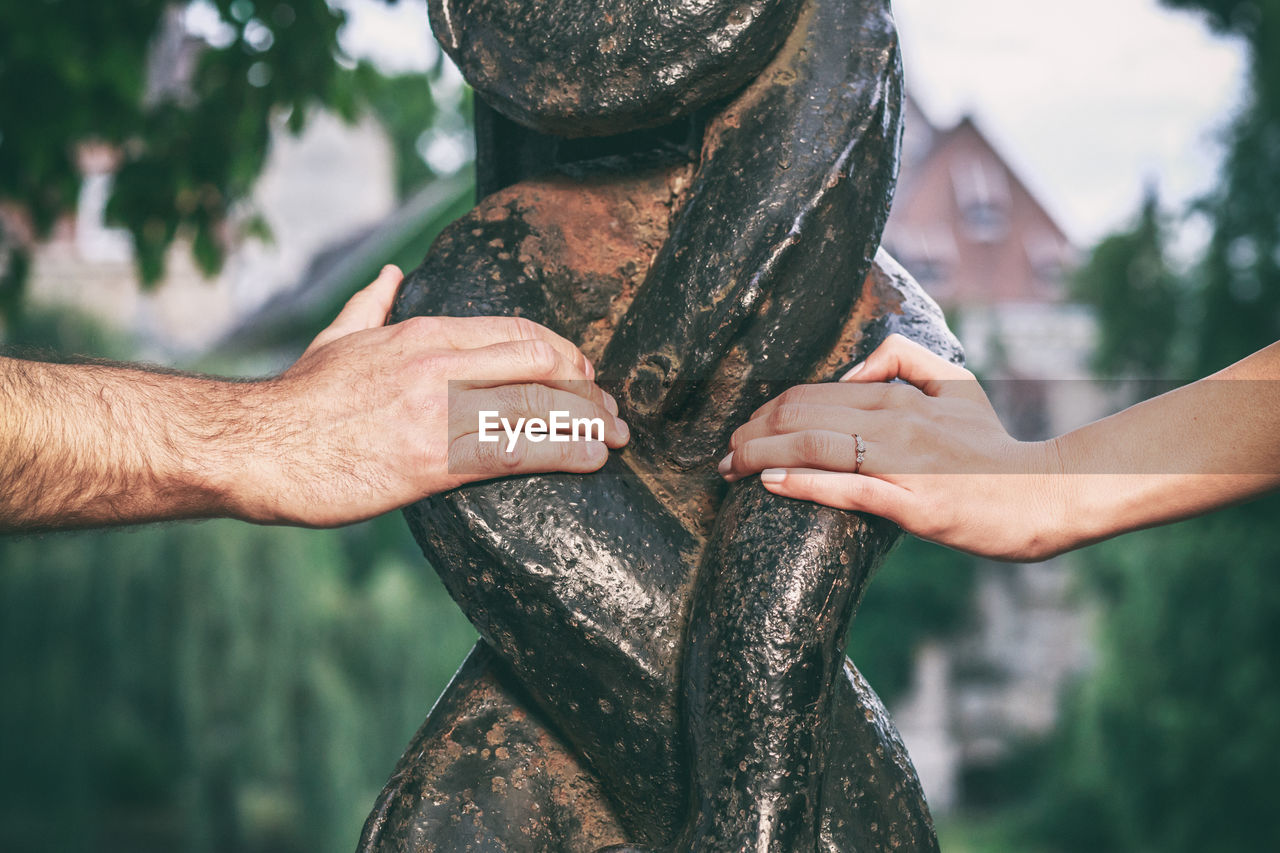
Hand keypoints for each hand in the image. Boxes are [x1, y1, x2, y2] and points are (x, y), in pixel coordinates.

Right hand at [231, 266, 628, 526]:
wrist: (259, 446)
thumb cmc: (298, 399)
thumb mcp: (337, 337)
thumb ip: (371, 304)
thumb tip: (389, 272)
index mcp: (422, 330)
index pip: (517, 329)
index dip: (561, 351)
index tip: (581, 372)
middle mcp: (440, 362)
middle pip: (541, 360)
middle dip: (586, 384)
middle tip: (608, 408)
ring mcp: (439, 409)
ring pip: (538, 404)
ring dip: (589, 422)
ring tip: (615, 437)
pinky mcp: (434, 459)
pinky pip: (517, 451)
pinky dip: (565, 453)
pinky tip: (592, 459)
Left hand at [718, 334, 1065, 560]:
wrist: (1044, 494)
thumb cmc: (993, 446)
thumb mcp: (955, 383)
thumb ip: (903, 359)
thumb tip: (851, 366)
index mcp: (900, 395)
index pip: (813, 393)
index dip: (767, 410)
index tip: (744, 429)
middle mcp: (896, 422)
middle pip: (803, 416)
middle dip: (752, 433)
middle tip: (724, 453)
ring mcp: (903, 463)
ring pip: (815, 447)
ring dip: (761, 455)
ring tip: (730, 468)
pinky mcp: (913, 503)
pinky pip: (847, 488)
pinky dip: (802, 482)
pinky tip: (768, 483)